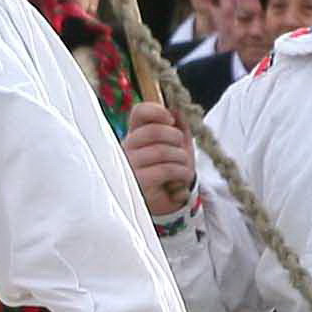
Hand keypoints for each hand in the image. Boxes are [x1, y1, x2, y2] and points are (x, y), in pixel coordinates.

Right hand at [120, 99, 195, 217]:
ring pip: (161, 151)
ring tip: (184, 166)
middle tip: (180, 147)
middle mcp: (127, 148)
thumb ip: (179, 126)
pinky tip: (183, 176)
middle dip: (175, 138)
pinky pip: (164, 169)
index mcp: (135, 134)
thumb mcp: (178, 144)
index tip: (171, 119)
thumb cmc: (170, 169)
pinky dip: (181, 172)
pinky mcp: (137, 182)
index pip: (139, 112)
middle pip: (152, 131)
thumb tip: (179, 110)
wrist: (166, 201)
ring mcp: (129, 165)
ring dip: (181, 158)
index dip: (157, 111)